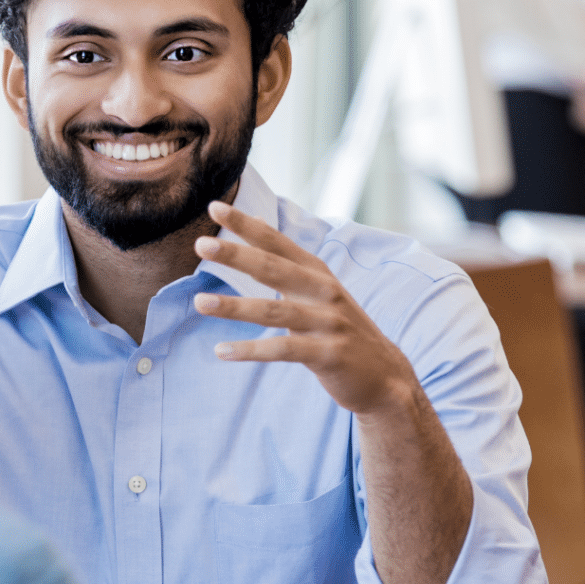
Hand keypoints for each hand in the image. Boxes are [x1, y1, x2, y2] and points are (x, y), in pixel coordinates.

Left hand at [192, 200, 416, 415]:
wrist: (385, 376)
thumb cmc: (339, 329)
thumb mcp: (318, 290)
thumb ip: (286, 263)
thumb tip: (256, 225)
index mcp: (316, 273)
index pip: (276, 243)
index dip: (247, 225)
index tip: (215, 208)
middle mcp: (323, 291)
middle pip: (273, 268)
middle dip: (237, 255)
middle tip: (201, 245)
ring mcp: (328, 322)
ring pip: (274, 311)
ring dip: (234, 307)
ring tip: (199, 302)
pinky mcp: (328, 354)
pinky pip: (283, 349)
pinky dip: (250, 350)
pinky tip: (221, 351)